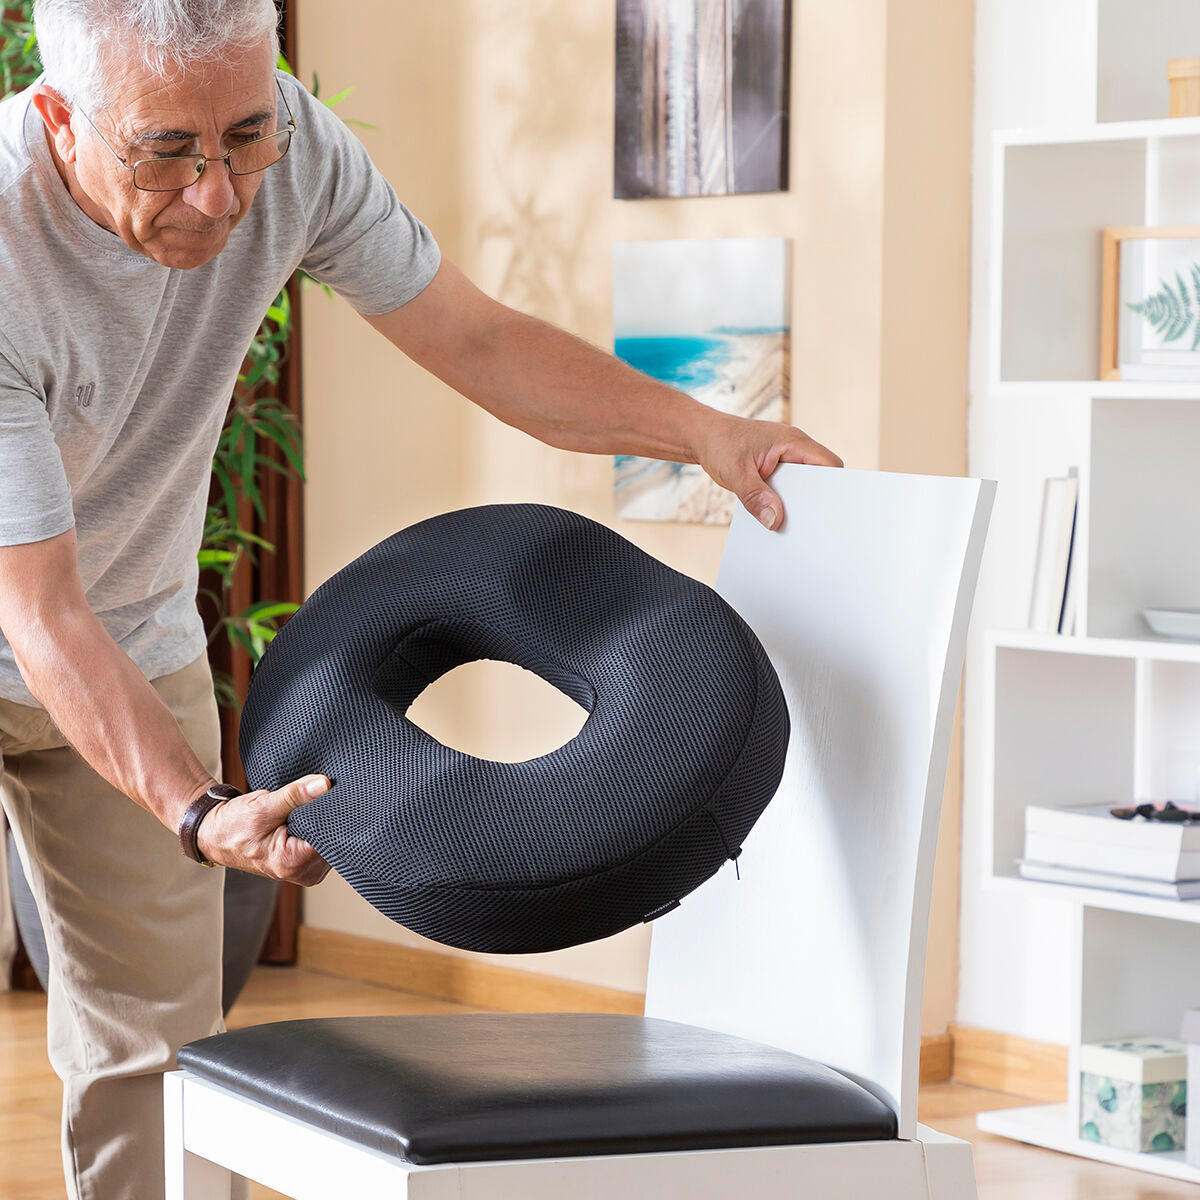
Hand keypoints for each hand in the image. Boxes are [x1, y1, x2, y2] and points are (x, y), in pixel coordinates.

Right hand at [195, 774, 332, 885]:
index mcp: (292, 863)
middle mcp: (304, 873)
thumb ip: (295, 795)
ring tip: (299, 813)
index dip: (330, 814)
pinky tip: (302, 819)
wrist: (217, 835)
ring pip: (329, 839)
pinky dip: (315, 828)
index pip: (330, 836)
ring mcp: (307, 870)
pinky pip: (322, 842)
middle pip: (332, 838)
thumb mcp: (263, 806)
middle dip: (325, 818)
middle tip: (309, 801)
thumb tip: (324, 784)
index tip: (325, 796)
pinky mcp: (306, 863)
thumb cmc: (233, 825)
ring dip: (320, 822)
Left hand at [693, 411, 842, 530]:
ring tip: (789, 522)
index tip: (830, 510)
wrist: (702, 436)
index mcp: (793, 442)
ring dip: (796, 502)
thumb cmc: (720, 444)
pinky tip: (773, 515)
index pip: (829, 464)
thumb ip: (755, 497)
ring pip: (803, 485)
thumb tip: (774, 521)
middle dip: (815, 499)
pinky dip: (782, 501)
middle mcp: (794, 449)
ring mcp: (785, 459)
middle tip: (808, 523)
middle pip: (820, 477)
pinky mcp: (775, 469)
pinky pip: (787, 488)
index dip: (834, 486)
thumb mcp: (736, 473)